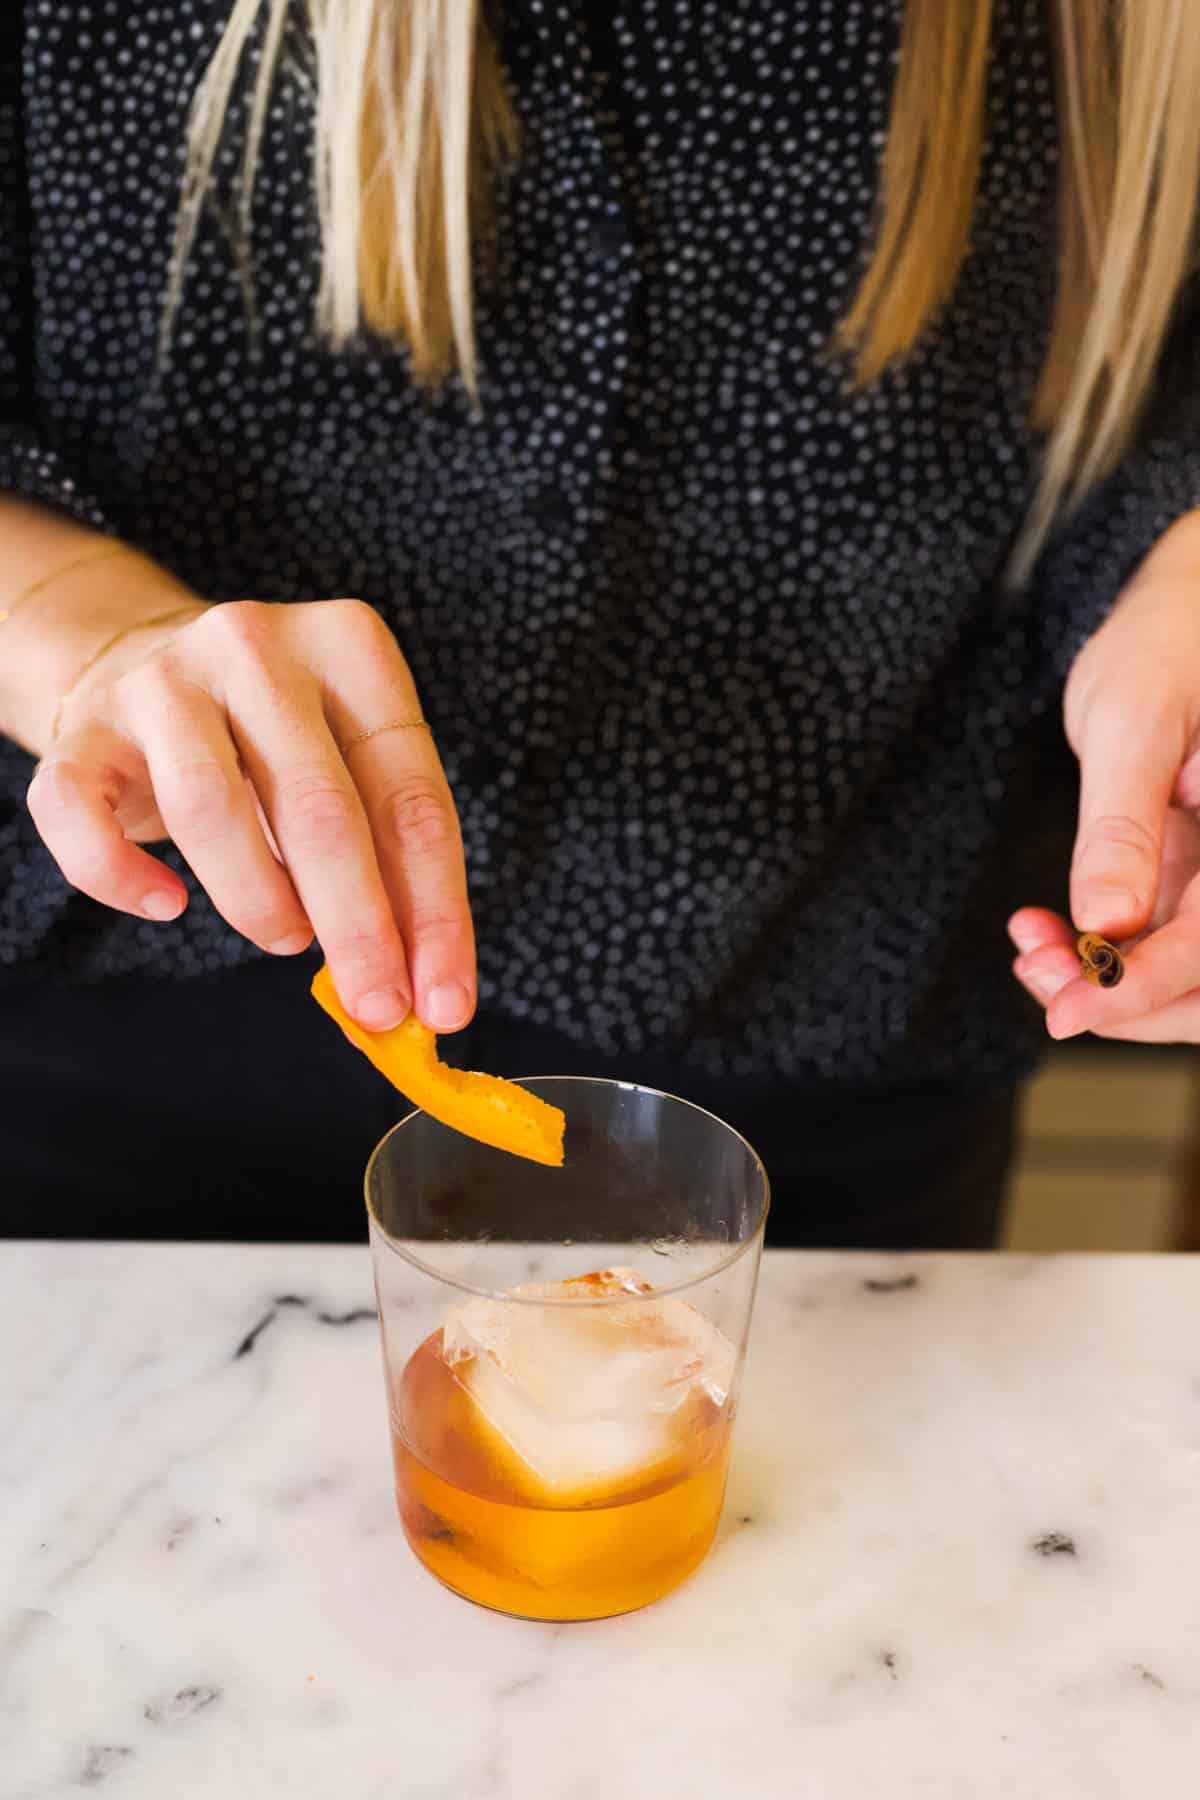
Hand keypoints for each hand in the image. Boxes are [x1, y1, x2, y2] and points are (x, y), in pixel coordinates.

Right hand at [27, 598, 474, 1033]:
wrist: (140, 661)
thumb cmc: (267, 740)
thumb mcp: (348, 770)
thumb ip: (385, 862)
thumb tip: (419, 982)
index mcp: (350, 648)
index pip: (412, 797)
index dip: (435, 910)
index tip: (445, 1000)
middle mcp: (255, 649)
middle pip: (319, 807)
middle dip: (357, 927)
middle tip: (377, 1006)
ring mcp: (161, 682)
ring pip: (208, 808)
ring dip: (259, 900)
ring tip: (288, 939)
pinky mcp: (82, 730)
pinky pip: (83, 815)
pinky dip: (121, 877)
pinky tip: (165, 906)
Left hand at [1010, 517, 1199, 1042]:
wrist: (1180, 612)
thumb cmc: (1168, 642)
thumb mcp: (1133, 721)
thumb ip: (1123, 825)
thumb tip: (1109, 924)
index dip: (1144, 987)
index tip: (1068, 1010)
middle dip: (1121, 997)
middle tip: (1035, 975)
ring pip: (1184, 972)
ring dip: (1105, 981)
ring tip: (1030, 952)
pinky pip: (1160, 941)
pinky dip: (1101, 952)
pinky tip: (1043, 932)